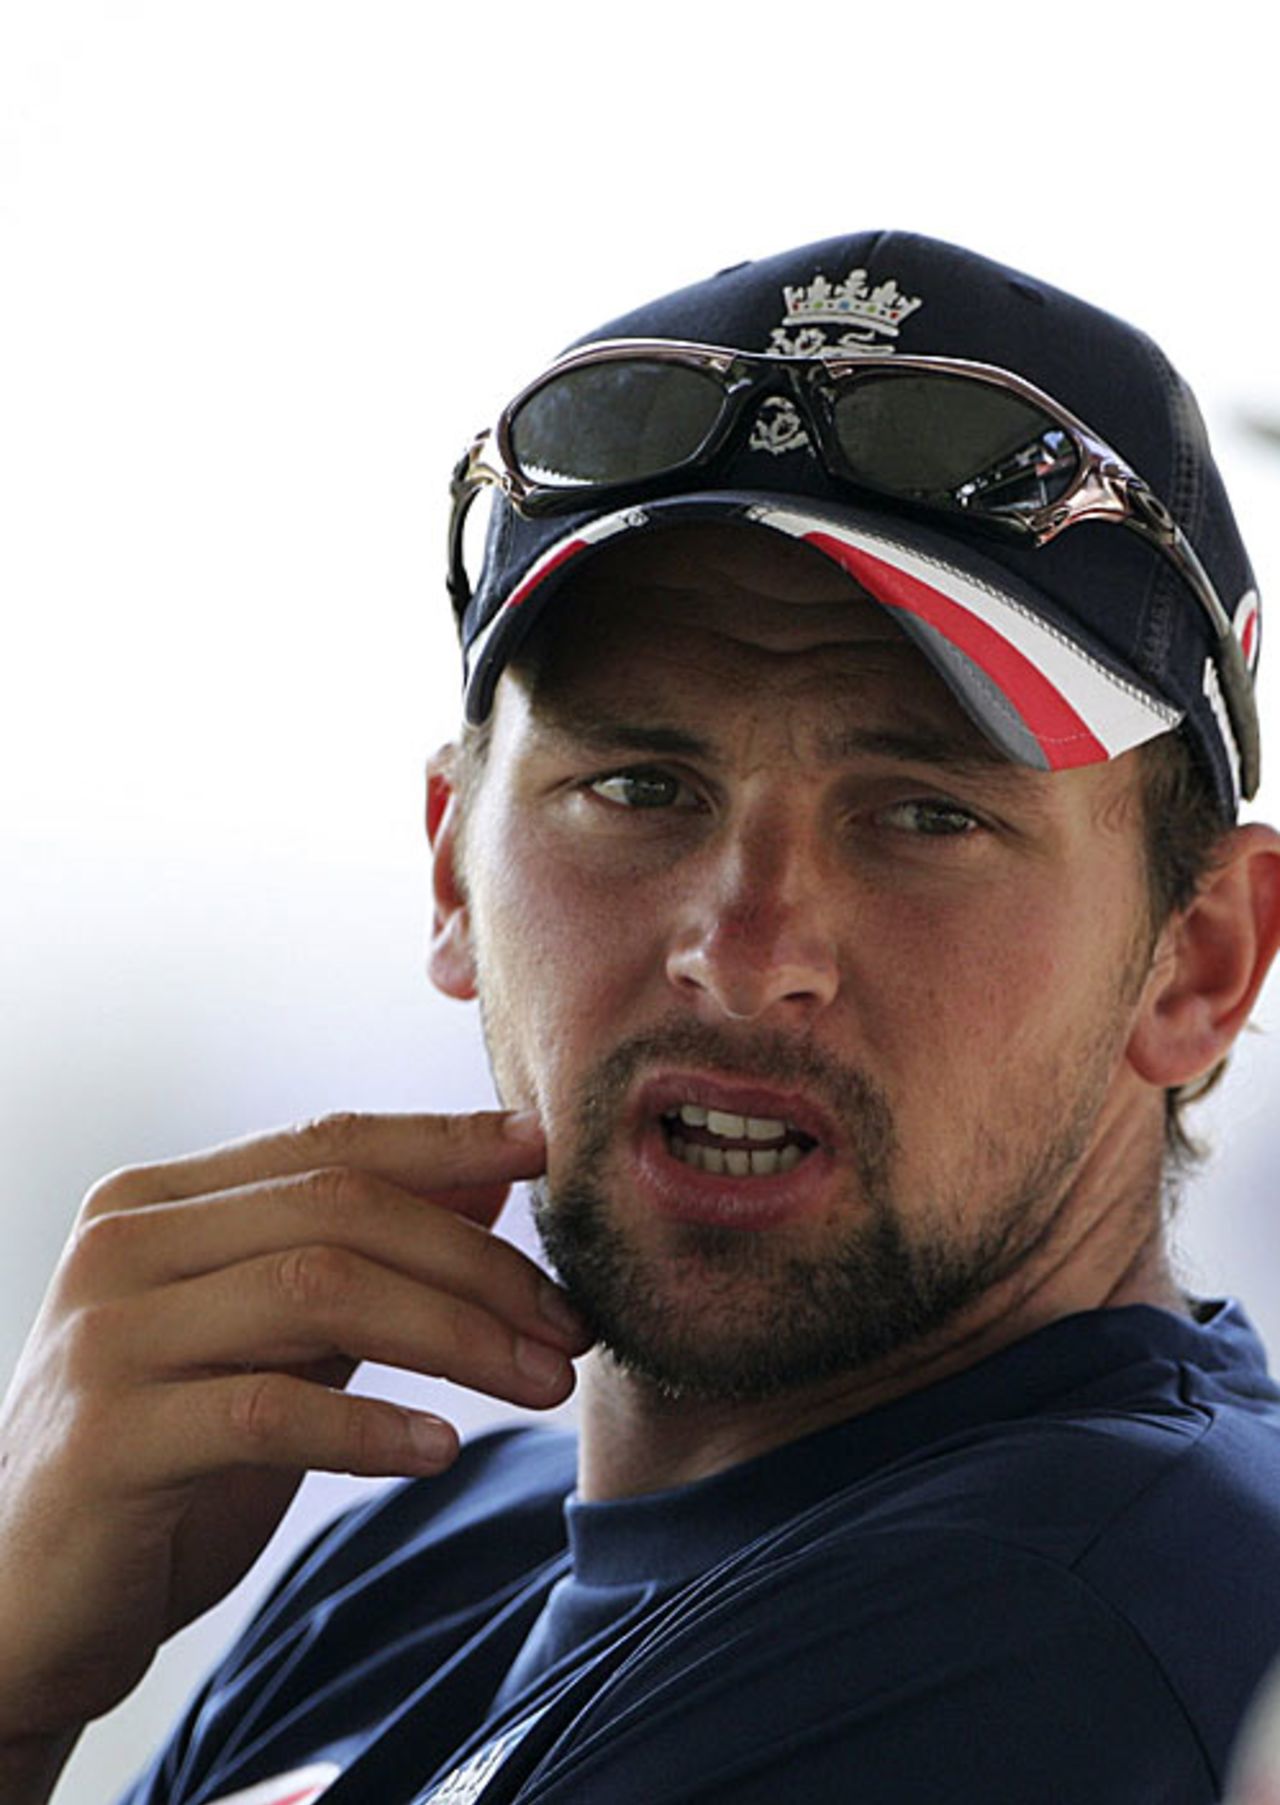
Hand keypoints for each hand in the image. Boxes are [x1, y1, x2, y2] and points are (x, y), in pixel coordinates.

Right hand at [0, 1108, 587, 1755]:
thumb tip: (487, 1184)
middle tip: (570, 1323)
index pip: (328, 1142)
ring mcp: (107, 1335)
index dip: (447, 1140)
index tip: (546, 1150)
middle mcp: (124, 1244)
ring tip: (540, 1383)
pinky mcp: (107, 1439)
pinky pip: (269, 1410)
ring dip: (455, 1335)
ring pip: (318, 1289)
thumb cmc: (165, 1462)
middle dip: (478, 1260)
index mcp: (159, 1201)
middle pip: (339, 1207)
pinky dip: (372, 1425)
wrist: (28, 1603)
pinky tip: (440, 1449)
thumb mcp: (271, 1345)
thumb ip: (357, 1262)